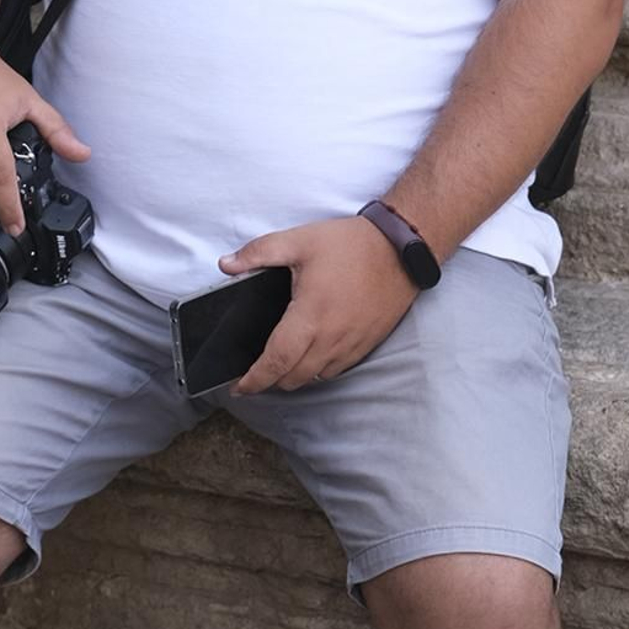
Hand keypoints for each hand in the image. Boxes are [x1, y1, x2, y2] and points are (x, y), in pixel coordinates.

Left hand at [218, 217, 417, 392]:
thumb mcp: (299, 240)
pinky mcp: (367, 343)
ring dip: (295, 377)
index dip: (254, 380)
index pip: (276, 362)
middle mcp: (331, 338)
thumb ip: (258, 253)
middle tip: (255, 374)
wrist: (402, 249)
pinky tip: (311, 356)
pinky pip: (337, 370)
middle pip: (293, 378)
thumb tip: (227, 264)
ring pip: (316, 377)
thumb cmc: (352, 245)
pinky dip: (318, 370)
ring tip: (281, 365)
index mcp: (309, 317)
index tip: (239, 388)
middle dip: (270, 381)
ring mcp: (351, 344)